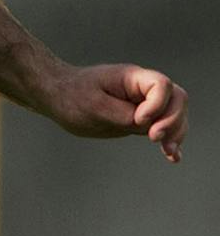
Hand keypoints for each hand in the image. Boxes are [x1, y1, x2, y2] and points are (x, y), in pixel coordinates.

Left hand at [42, 63, 187, 161]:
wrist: (58, 97)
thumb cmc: (71, 96)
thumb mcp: (92, 105)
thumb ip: (120, 113)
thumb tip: (143, 124)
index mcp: (131, 78)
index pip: (161, 85)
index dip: (157, 104)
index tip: (139, 120)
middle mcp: (142, 89)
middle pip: (176, 99)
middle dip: (172, 120)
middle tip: (154, 138)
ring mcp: (143, 104)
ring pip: (174, 114)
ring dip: (176, 132)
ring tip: (168, 151)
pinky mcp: (139, 120)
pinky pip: (162, 127)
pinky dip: (170, 140)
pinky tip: (173, 157)